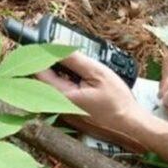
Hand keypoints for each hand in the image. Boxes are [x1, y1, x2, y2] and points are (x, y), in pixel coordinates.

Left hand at [36, 53, 154, 151]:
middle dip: (50, 61)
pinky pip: (61, 92)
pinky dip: (66, 80)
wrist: (130, 124)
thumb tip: (56, 44)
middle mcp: (58, 106)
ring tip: (74, 62)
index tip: (47, 42)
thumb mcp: (97, 73)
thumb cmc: (117, 102)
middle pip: (43, 77)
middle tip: (62, 49)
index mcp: (61, 96)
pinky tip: (78, 76)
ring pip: (52, 84)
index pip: (38, 71)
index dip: (40, 54)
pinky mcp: (69, 112)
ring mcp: (63, 110)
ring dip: (59, 70)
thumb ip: (74, 59)